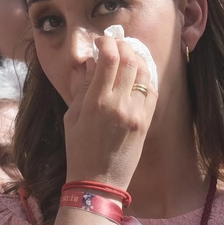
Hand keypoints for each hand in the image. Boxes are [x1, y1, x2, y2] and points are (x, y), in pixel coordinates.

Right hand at [63, 34, 157, 189]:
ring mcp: (136, 113)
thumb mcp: (71, 117)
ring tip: (128, 55)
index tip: (101, 41)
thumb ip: (81, 87)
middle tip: (116, 43)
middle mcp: (119, 104)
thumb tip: (91, 63)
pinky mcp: (146, 122)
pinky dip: (146, 77)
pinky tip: (137, 75)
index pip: (109, 59)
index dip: (107, 43)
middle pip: (129, 60)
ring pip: (144, 73)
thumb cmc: (78, 150)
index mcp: (96, 102)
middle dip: (123, 45)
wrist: (98, 182)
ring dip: (137, 58)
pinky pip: (152, 91)